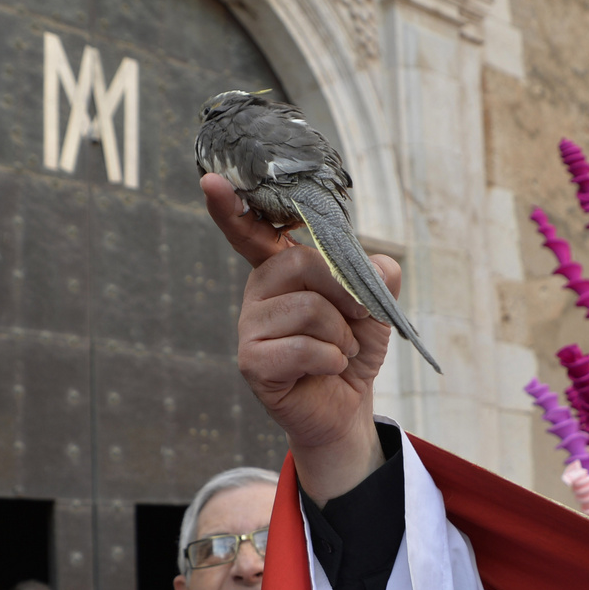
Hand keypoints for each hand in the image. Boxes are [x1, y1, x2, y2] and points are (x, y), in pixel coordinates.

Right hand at [202, 173, 390, 503]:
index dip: (231, 208)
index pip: (254, 232)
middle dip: (344, 291)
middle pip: (299, 264)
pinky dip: (331, 359)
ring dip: (342, 335)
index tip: (210, 180)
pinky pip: (301, 348)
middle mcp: (259, 292)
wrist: (346, 408)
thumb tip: (378, 265)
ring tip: (340, 351)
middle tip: (359, 317)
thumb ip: (378, 277)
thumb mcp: (375, 309)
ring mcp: (251, 327)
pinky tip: (329, 368)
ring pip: (307, 309)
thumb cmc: (350, 350)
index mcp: (282, 270)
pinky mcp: (252, 362)